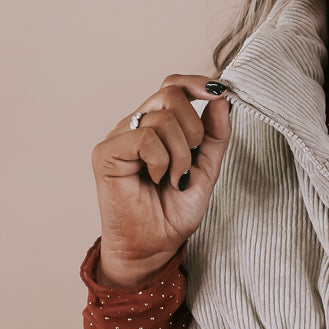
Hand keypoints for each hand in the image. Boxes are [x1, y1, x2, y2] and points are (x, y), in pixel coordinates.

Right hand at [91, 75, 231, 286]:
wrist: (155, 245)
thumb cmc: (174, 211)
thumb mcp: (206, 168)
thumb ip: (215, 134)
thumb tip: (221, 98)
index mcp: (157, 125)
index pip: (173, 86)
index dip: (196, 83)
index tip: (218, 93)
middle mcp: (136, 125)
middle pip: (169, 93)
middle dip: (194, 126)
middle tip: (191, 158)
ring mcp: (119, 137)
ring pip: (161, 117)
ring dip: (180, 153)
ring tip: (174, 177)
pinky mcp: (106, 153)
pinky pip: (144, 138)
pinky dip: (161, 160)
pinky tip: (156, 177)